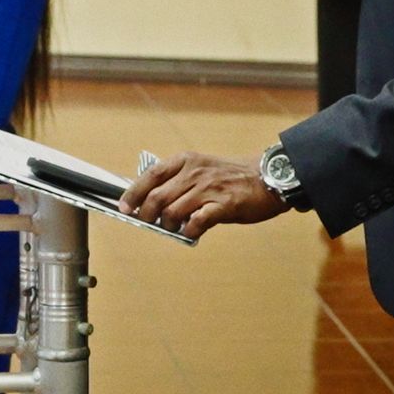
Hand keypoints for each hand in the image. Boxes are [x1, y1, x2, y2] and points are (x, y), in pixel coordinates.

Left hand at [118, 151, 287, 239]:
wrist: (268, 177)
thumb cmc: (231, 176)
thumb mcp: (201, 168)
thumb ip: (179, 181)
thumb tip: (152, 202)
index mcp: (186, 161)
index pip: (150, 176)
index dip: (133, 193)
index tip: (124, 207)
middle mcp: (194, 173)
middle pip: (156, 197)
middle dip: (147, 214)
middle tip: (149, 222)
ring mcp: (209, 188)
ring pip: (172, 211)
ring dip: (168, 224)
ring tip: (174, 227)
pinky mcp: (224, 205)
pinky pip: (197, 221)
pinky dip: (188, 230)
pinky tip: (191, 231)